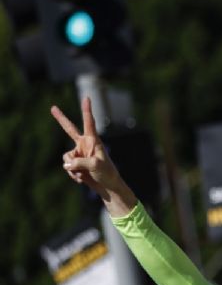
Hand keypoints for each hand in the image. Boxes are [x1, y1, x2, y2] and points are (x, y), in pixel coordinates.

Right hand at [51, 98, 133, 214]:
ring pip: (66, 158)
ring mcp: (79, 154)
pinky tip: (82, 178)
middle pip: (69, 129)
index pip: (89, 123)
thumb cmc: (107, 173)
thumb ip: (80, 161)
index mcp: (94, 141)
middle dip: (61, 119)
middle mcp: (85, 145)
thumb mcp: (95, 165)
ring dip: (72, 168)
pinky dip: (73, 174)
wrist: (107, 186)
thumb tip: (67, 164)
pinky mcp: (75, 164)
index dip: (87, 110)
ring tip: (84, 173)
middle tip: (52, 107)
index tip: (86, 98)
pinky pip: (67, 167)